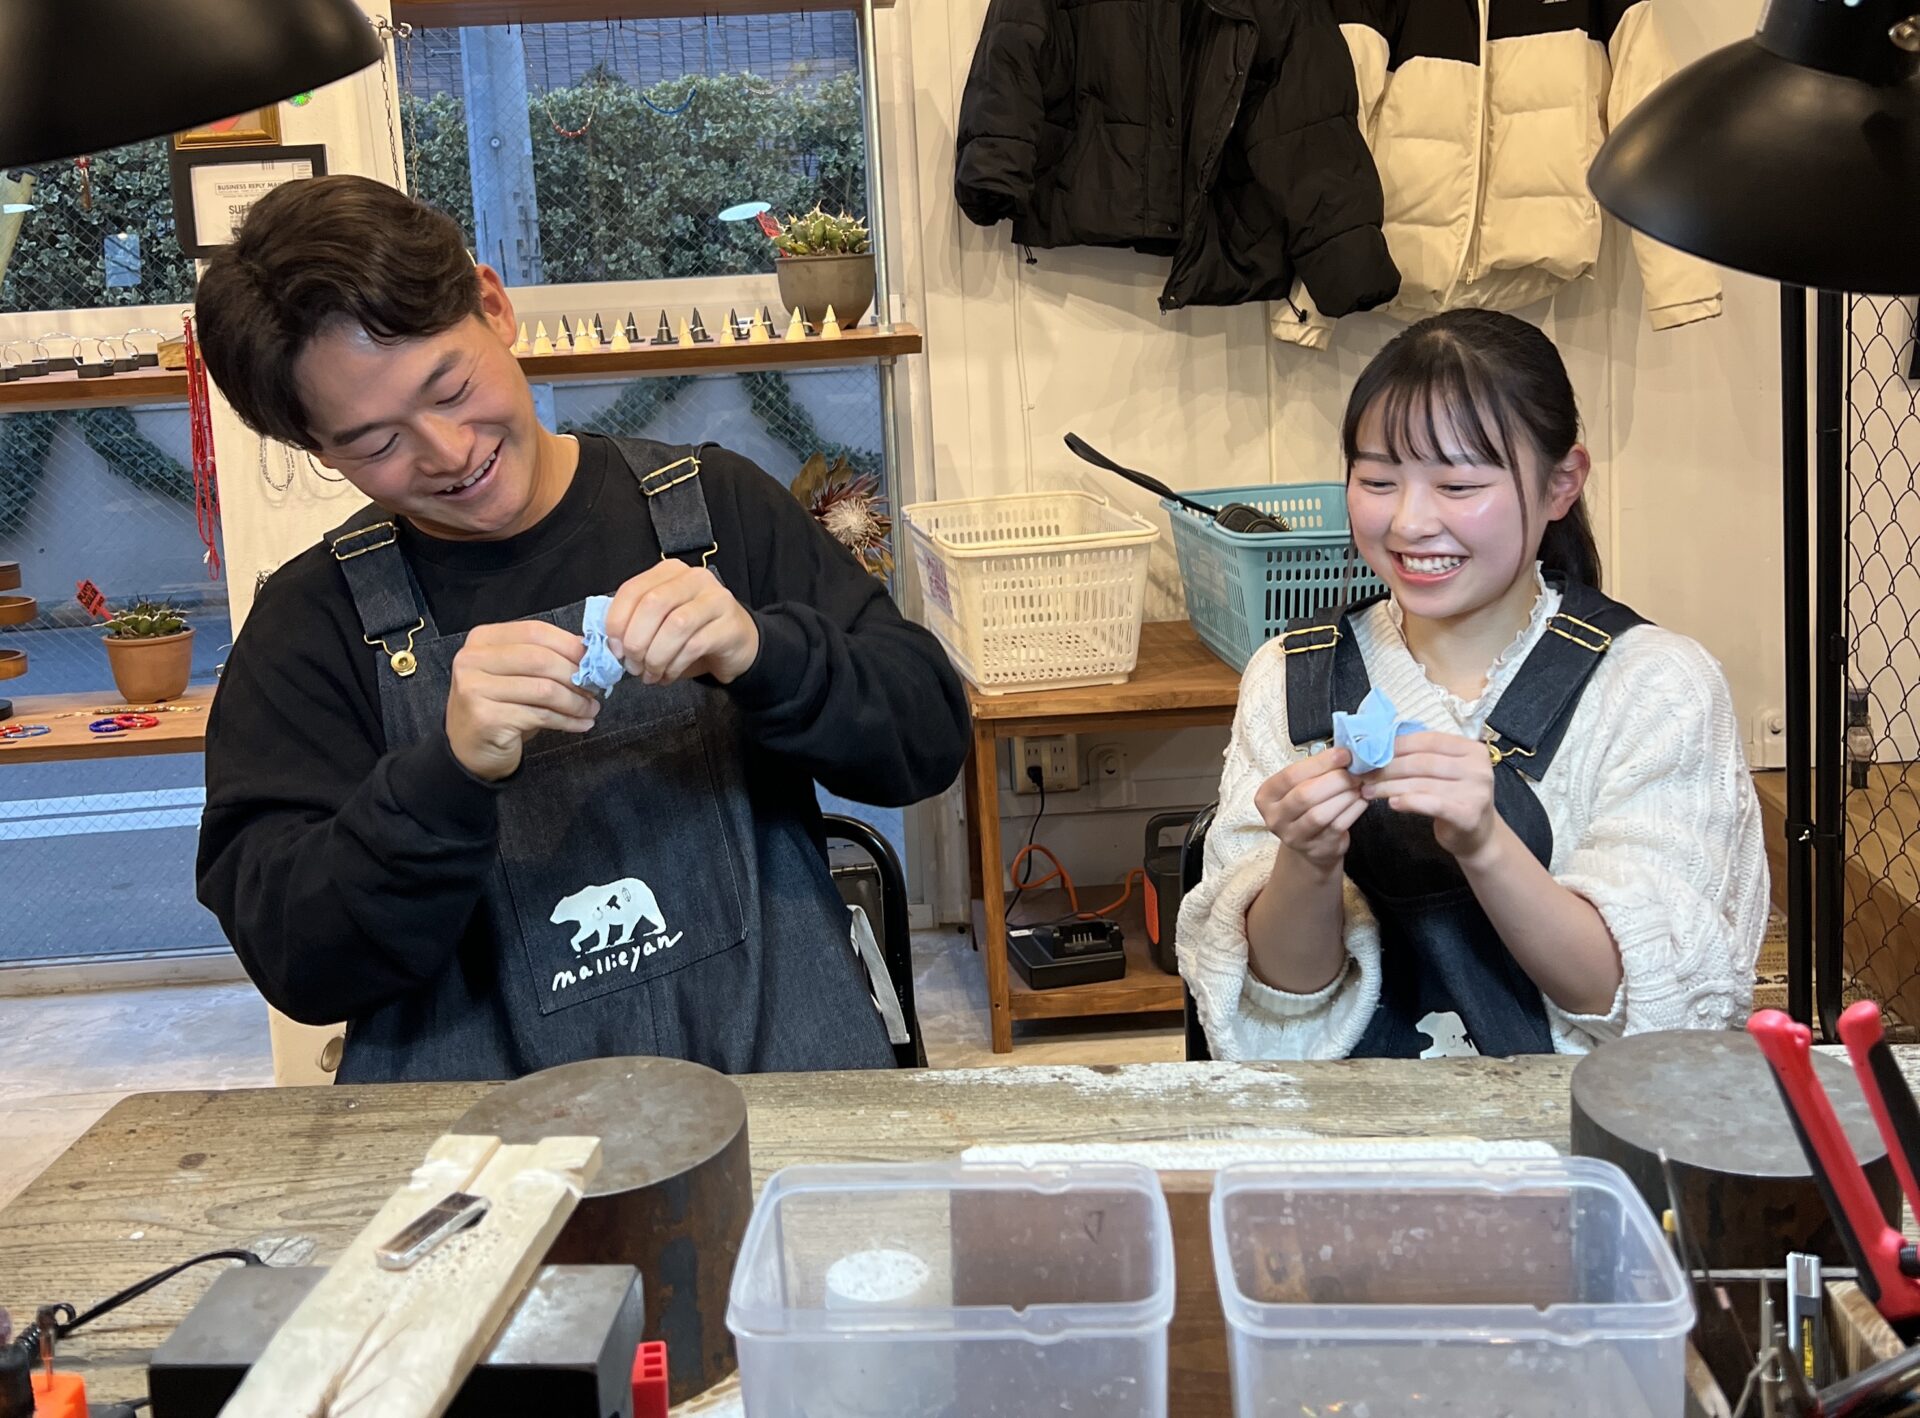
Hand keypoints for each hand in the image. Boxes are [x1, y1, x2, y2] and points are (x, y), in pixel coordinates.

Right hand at [446, 620, 599, 780]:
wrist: (469, 750)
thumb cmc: (499, 708)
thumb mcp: (517, 675)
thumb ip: (543, 657)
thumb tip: (587, 651)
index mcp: (482, 640)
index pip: (534, 631)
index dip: (569, 645)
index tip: (593, 659)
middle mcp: (472, 659)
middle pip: (540, 659)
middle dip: (576, 674)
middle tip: (596, 688)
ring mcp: (475, 688)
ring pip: (544, 689)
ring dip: (576, 701)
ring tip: (591, 709)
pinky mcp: (486, 718)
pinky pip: (540, 716)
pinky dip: (567, 720)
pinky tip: (581, 724)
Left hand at [603, 560, 759, 686]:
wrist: (738, 642)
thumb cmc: (693, 632)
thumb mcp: (660, 621)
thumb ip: (635, 622)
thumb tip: (611, 644)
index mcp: (669, 572)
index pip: (633, 589)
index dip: (617, 622)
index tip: (614, 649)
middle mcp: (694, 578)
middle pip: (653, 604)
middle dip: (636, 641)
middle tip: (632, 665)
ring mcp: (715, 599)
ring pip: (675, 625)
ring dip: (655, 656)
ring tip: (650, 674)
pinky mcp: (729, 625)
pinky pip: (694, 646)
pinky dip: (674, 665)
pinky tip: (668, 675)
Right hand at [1253, 747, 1366, 872]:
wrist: (1311, 844)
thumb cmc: (1307, 806)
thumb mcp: (1302, 786)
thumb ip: (1317, 771)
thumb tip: (1346, 753)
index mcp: (1267, 796)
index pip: (1291, 775)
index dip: (1320, 763)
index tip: (1344, 754)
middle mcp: (1275, 818)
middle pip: (1305, 795)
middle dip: (1336, 779)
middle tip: (1357, 770)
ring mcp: (1294, 837)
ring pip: (1320, 814)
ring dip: (1345, 796)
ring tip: (1360, 784)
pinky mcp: (1317, 849)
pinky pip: (1337, 826)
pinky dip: (1353, 810)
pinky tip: (1362, 799)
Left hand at [1360, 731, 1501, 863]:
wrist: (1478, 835)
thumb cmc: (1454, 798)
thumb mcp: (1446, 771)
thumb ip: (1423, 756)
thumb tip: (1381, 744)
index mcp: (1472, 750)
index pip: (1429, 740)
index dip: (1398, 744)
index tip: (1372, 752)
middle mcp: (1478, 768)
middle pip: (1422, 762)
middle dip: (1388, 767)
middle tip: (1364, 774)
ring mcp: (1476, 792)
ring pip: (1421, 783)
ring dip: (1389, 786)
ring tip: (1368, 790)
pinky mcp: (1467, 814)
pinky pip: (1430, 804)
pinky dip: (1408, 802)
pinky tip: (1392, 803)